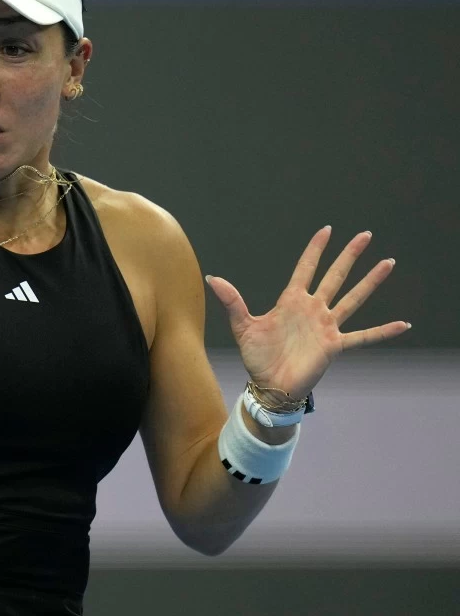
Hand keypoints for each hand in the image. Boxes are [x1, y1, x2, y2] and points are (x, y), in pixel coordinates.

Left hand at [205, 226, 409, 400]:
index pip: (306, 268)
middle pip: (335, 276)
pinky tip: (403, 324)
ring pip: (353, 299)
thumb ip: (232, 301)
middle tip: (365, 235)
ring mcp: (326, 326)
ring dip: (370, 282)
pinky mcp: (334, 345)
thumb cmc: (257, 357)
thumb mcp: (242, 326)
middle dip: (349, 256)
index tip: (327, 230)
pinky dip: (382, 332)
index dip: (315, 249)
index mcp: (291, 301)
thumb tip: (212, 278)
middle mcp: (312, 309)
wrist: (269, 386)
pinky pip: (363, 337)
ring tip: (387, 263)